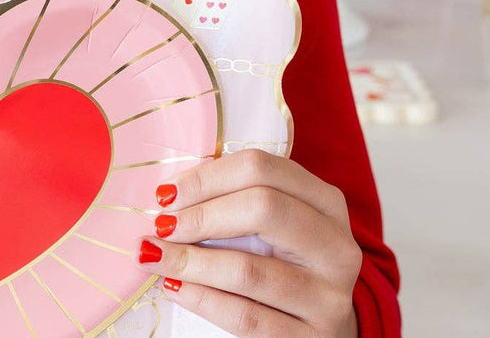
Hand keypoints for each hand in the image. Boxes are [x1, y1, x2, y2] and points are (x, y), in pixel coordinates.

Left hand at [139, 150, 361, 337]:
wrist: (323, 327)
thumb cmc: (285, 261)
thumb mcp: (276, 222)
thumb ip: (235, 199)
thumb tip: (168, 196)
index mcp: (325, 202)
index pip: (262, 169)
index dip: (208, 177)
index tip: (166, 192)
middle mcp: (336, 246)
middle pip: (263, 209)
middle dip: (201, 215)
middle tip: (162, 225)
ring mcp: (329, 297)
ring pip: (249, 269)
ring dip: (190, 261)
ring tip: (154, 255)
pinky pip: (246, 317)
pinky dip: (201, 299)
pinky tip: (173, 287)